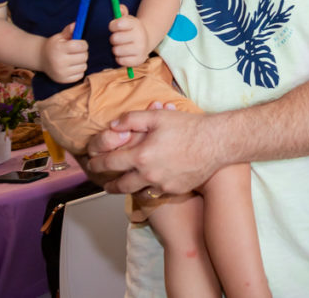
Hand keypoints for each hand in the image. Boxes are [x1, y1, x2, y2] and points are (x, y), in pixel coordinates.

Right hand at [42, 22, 87, 82]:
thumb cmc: (53, 46)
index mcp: (59, 49)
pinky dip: (79, 70)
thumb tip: (77, 24)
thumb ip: (69, 31)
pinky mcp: (63, 80)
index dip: (83, 44)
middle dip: (82, 52)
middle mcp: (59, 62)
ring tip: (73, 59)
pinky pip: (81, 75)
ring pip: (84, 66)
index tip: (79, 44)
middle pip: (84, 56)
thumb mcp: (59, 36)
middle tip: (76, 52)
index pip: (81, 46)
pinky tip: (71, 66)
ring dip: (81, 62)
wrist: (41, 59)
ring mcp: (61, 72)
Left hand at [86, 105, 222, 195]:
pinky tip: (150, 181)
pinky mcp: (174, 191)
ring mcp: (162, 185)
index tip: (92, 163)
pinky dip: (149, 188)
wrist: (216, 143)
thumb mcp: (158, 116)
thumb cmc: (190, 128)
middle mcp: (149, 174)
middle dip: (109, 184)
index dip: (97, 163)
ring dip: (128, 188)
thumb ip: (131, 119)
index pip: (110, 163)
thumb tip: (113, 126)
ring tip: (125, 184)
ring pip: (137, 192)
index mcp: (141, 155)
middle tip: (105, 182)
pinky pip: (155, 193)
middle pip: (120, 185)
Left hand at [109, 6, 149, 67]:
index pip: (119, 24)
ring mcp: (141, 49)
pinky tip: (124, 54)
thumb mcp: (127, 19)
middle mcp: (140, 36)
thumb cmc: (130, 29)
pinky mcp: (139, 60)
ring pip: (116, 50)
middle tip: (118, 38)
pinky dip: (119, 58)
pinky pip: (120, 61)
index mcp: (136, 24)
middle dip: (113, 39)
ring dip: (116, 49)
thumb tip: (119, 8)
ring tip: (121, 46)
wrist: (146, 40)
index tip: (114, 27)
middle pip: (115, 38)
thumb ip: (121, 12)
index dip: (112, 25)